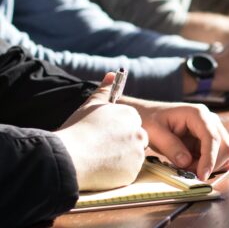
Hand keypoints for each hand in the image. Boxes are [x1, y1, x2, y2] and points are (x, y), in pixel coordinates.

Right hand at [55, 73, 147, 190]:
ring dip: (120, 159)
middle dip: (122, 144)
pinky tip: (101, 170)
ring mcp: (137, 154)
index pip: (131, 123)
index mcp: (130, 116)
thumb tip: (112, 74)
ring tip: (99, 159)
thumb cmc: (78, 129)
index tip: (103, 135)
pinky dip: (117, 173)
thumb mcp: (91, 105)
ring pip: (132, 157)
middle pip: (135, 140)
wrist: (69, 157)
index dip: (117, 130)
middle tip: (101, 148)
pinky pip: (127, 173)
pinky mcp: (132, 173)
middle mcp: (139, 133)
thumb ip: (104, 90)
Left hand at [134, 102, 228, 180]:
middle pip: (224, 146)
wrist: (149, 115)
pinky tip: (193, 166)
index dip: (210, 158)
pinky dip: (208, 165)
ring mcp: (211, 129)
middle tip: (189, 173)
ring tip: (187, 168)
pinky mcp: (208, 140)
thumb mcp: (154, 132)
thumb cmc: (150, 120)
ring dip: (209, 166)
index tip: (202, 175)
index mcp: (197, 114)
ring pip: (223, 153)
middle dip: (210, 164)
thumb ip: (170, 146)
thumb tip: (186, 162)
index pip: (212, 137)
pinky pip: (217, 156)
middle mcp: (209, 120)